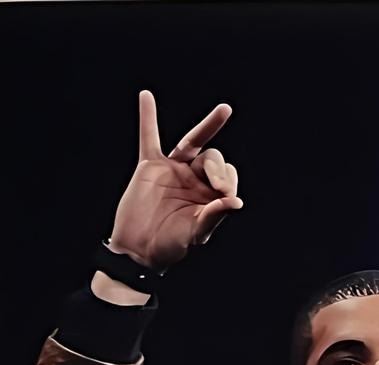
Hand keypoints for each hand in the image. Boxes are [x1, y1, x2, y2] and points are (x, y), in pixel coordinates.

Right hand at [107, 90, 243, 269]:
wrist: (138, 250)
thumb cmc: (169, 246)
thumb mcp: (196, 233)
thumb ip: (214, 216)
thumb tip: (236, 202)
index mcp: (210, 196)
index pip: (227, 177)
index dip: (227, 180)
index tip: (221, 194)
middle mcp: (194, 181)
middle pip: (213, 158)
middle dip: (216, 166)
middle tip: (212, 182)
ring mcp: (173, 171)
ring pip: (192, 143)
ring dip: (209, 126)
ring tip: (226, 111)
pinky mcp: (150, 167)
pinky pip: (149, 138)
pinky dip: (147, 117)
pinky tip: (146, 97)